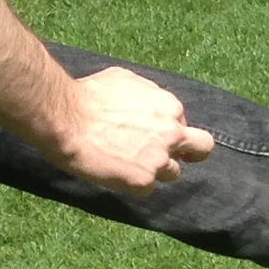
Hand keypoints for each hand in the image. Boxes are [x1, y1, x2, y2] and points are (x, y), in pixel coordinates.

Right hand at [55, 66, 213, 193]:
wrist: (66, 119)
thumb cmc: (89, 95)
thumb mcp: (126, 80)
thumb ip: (147, 95)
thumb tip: (149, 101)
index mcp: (171, 108)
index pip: (183, 124)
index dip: (169, 129)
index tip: (153, 133)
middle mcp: (172, 134)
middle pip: (202, 149)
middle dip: (190, 153)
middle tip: (173, 157)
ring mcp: (159, 160)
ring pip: (171, 173)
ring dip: (155, 170)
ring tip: (128, 164)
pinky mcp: (143, 182)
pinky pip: (147, 189)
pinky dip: (133, 183)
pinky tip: (115, 173)